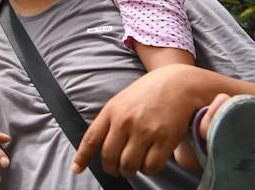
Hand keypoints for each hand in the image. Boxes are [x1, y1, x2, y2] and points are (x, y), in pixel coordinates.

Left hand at [72, 65, 196, 178]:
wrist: (178, 84)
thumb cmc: (149, 92)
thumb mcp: (122, 100)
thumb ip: (111, 120)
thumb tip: (100, 144)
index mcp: (111, 111)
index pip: (91, 138)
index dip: (82, 157)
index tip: (77, 169)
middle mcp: (125, 122)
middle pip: (109, 157)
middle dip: (111, 169)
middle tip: (116, 169)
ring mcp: (144, 131)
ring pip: (128, 165)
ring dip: (128, 171)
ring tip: (132, 167)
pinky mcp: (164, 140)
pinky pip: (150, 166)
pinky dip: (148, 169)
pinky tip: (149, 162)